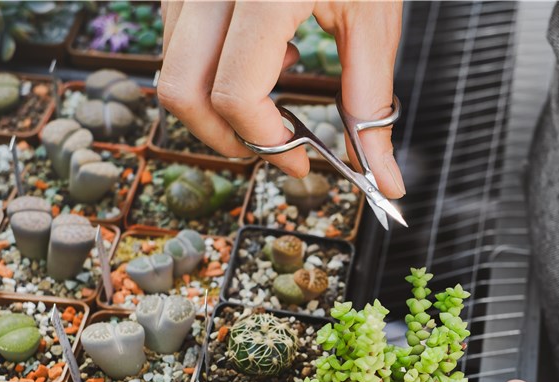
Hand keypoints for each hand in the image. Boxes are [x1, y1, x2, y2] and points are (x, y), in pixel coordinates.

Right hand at [158, 0, 404, 195]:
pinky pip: (177, 41)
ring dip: (219, 102)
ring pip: (172, 68)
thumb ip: (372, 105)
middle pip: (181, 90)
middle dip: (224, 137)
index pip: (236, 92)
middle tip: (274, 148)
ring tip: (280, 82)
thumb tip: (386, 181)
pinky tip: (268, 51)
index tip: (301, 162)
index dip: (267, 142)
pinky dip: (214, 69)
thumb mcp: (374, 22)